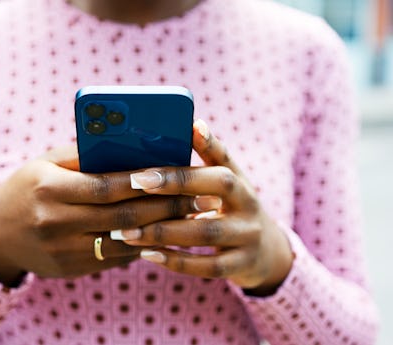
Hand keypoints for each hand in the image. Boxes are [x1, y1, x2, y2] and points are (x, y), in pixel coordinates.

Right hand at [0, 147, 202, 285]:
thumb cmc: (24, 189)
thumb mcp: (45, 164)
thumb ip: (84, 156)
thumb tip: (129, 145)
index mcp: (48, 189)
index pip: (105, 185)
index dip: (143, 181)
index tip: (176, 173)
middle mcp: (55, 222)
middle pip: (123, 216)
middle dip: (167, 207)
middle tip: (200, 197)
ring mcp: (64, 251)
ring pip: (125, 242)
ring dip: (163, 230)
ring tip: (192, 218)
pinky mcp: (71, 269)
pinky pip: (115, 258)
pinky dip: (143, 246)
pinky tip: (165, 235)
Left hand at [114, 120, 293, 294]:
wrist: (266, 252)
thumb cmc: (232, 209)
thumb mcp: (228, 183)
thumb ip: (209, 158)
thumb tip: (193, 123)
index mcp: (241, 181)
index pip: (222, 160)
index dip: (203, 145)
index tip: (182, 131)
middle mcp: (249, 204)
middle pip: (218, 188)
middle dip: (176, 184)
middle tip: (135, 182)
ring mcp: (248, 236)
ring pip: (206, 231)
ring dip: (163, 231)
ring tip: (127, 231)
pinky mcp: (241, 265)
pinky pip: (207, 267)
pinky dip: (176, 261)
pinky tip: (147, 255)